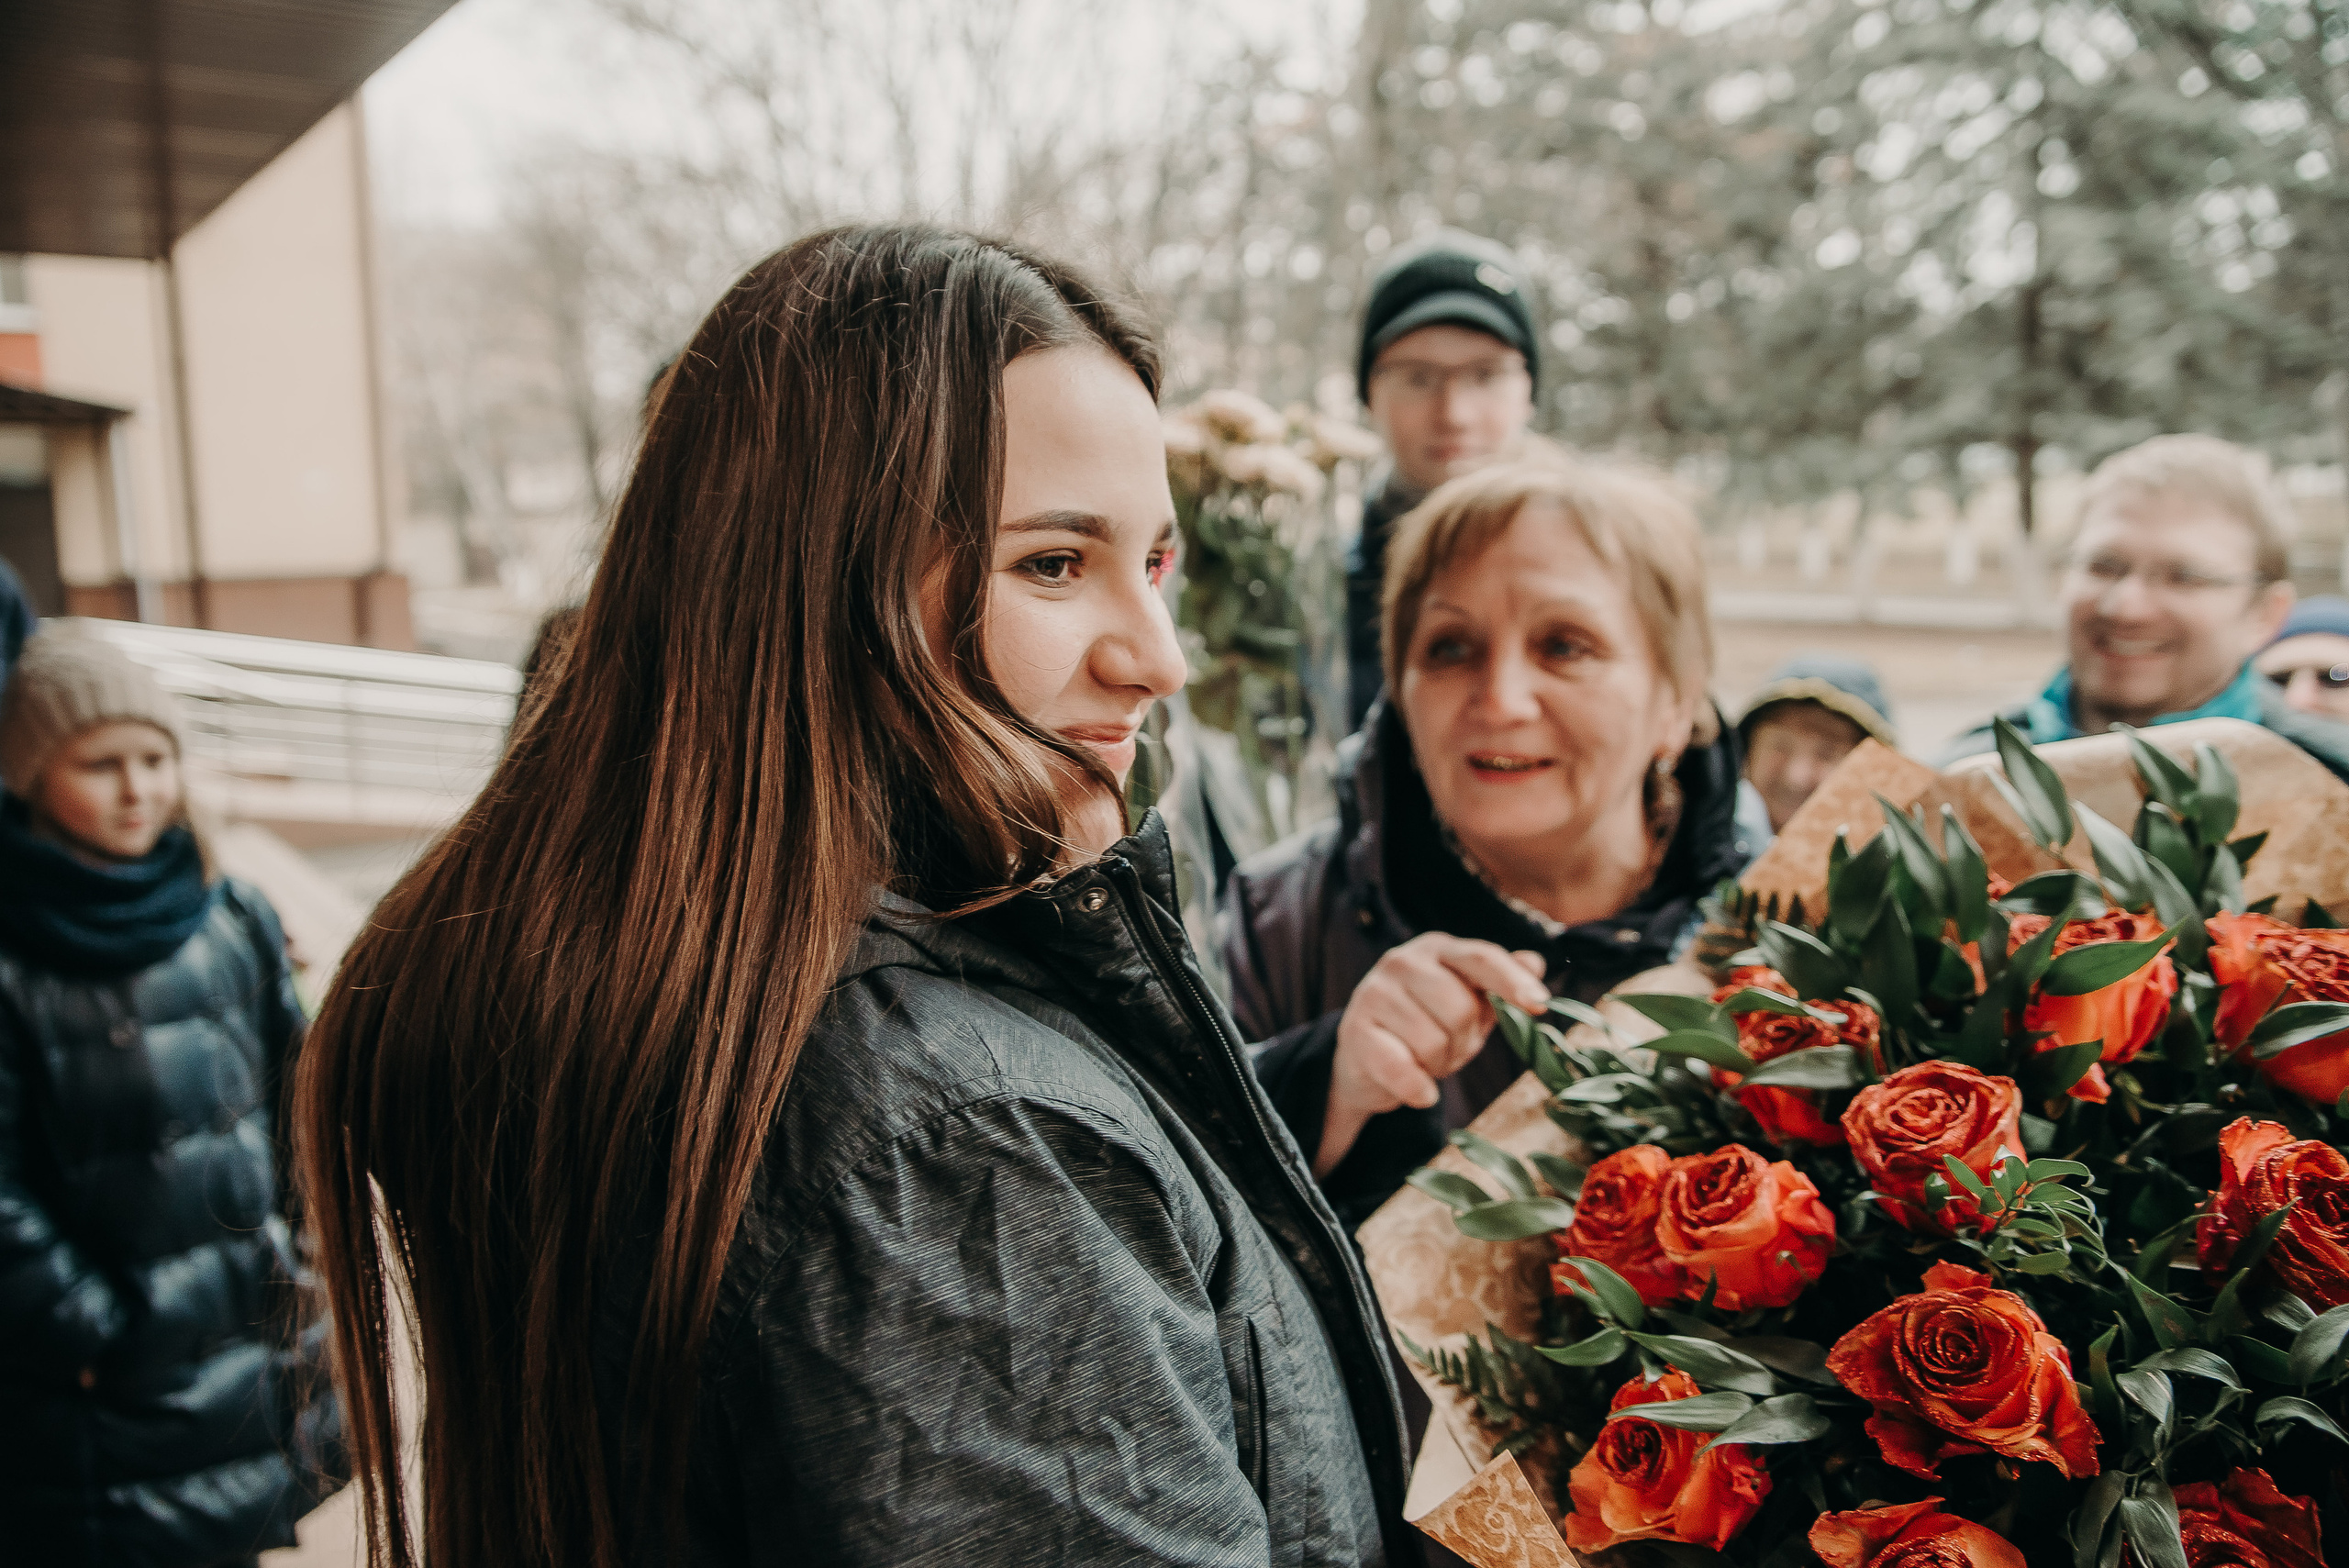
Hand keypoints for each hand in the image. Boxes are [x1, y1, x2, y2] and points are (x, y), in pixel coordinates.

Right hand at [1317, 935, 1546, 1176]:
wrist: (1366, 1061)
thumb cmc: (1426, 1026)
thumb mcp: (1470, 1003)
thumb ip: (1501, 984)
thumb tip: (1535, 961)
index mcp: (1437, 950)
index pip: (1482, 958)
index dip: (1512, 981)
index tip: (1540, 1005)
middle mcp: (1402, 962)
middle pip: (1461, 1008)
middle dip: (1464, 1041)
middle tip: (1450, 1048)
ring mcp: (1374, 993)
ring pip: (1433, 1042)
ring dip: (1439, 1064)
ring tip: (1425, 1060)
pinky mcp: (1354, 1031)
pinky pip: (1402, 1067)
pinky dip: (1418, 1087)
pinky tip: (1421, 1090)